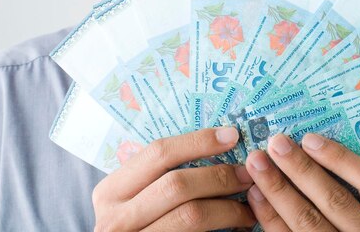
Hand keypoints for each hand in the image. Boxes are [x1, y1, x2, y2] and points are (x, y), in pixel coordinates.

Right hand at [92, 127, 256, 230]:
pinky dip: (224, 229)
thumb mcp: (131, 201)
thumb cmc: (134, 227)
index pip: (158, 153)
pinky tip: (238, 226)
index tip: (232, 136)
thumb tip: (214, 148)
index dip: (198, 141)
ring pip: (191, 215)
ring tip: (249, 206)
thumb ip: (156, 180)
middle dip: (219, 176)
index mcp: (110, 192)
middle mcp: (116, 219)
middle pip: (177, 184)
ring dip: (229, 208)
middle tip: (247, 175)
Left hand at [245, 133, 359, 230]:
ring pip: (309, 221)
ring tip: (257, 165)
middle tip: (275, 143)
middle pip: (336, 200)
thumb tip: (315, 153)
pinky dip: (272, 219)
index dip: (340, 158)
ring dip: (279, 190)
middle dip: (301, 168)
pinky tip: (257, 199)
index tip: (310, 139)